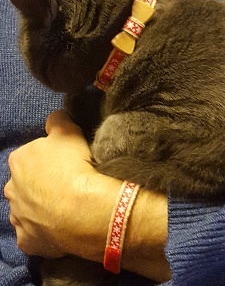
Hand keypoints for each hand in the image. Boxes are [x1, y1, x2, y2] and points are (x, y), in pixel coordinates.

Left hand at [4, 110, 170, 280]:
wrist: (81, 208)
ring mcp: (17, 217)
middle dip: (40, 183)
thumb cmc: (72, 166)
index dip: (49, 158)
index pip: (31, 155)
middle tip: (64, 184)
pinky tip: (60, 226)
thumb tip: (55, 117)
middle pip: (26, 183)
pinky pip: (34, 233)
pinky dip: (44, 230)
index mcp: (19, 160)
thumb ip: (58, 121)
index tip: (65, 163)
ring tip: (64, 207)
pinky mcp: (26, 241)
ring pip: (27, 209)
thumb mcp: (68, 132)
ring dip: (40, 207)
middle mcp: (10, 188)